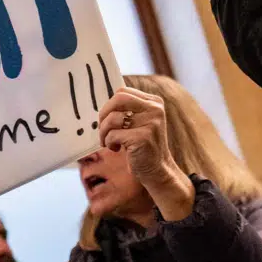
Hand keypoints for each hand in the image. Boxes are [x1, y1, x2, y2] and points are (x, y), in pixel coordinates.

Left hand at [97, 87, 194, 220]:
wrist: (157, 169)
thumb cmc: (143, 146)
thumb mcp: (141, 122)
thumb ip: (128, 110)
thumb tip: (104, 104)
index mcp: (154, 102)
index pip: (123, 92)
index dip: (110, 105)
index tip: (108, 119)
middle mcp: (155, 109)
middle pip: (119, 99)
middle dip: (104, 114)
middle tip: (103, 128)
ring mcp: (151, 123)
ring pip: (113, 118)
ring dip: (104, 132)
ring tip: (110, 141)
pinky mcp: (143, 138)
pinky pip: (113, 135)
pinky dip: (109, 143)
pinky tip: (116, 149)